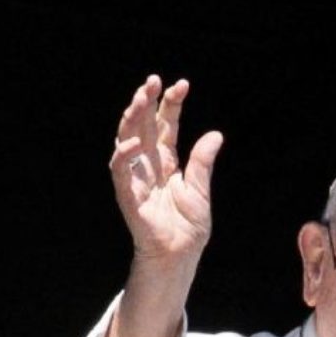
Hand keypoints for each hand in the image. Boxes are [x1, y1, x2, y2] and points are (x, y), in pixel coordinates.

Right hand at [109, 75, 223, 266]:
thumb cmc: (187, 228)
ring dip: (131, 118)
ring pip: (127, 140)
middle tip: (153, 80)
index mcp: (167, 162)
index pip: (165, 126)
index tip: (182, 85)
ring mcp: (136, 178)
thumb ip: (202, 162)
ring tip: (140, 98)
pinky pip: (121, 172)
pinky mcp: (129, 195)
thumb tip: (215, 134)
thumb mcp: (200, 190)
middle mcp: (149, 166)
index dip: (171, 105)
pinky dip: (124, 156)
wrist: (179, 256)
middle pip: (143, 126)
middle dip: (146, 102)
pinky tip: (135, 142)